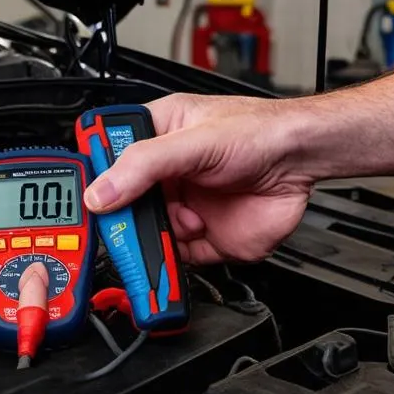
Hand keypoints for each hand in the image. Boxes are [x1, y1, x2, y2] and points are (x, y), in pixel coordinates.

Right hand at [84, 93, 311, 262]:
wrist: (301, 162)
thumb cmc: (259, 133)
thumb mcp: (194, 141)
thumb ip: (145, 165)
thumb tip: (102, 192)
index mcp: (155, 138)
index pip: (109, 158)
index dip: (95, 179)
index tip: (91, 198)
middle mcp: (165, 175)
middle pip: (123, 205)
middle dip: (123, 219)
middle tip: (123, 226)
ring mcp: (183, 207)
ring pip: (147, 235)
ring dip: (152, 239)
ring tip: (165, 234)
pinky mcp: (203, 238)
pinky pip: (175, 258)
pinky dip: (173, 260)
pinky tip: (183, 245)